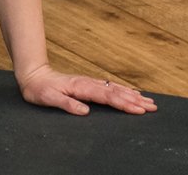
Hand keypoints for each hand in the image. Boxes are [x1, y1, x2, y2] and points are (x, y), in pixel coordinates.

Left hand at [17, 65, 157, 116]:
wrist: (34, 75)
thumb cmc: (40, 90)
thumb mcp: (49, 98)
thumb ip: (67, 104)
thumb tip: (85, 111)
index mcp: (82, 88)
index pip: (108, 97)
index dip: (124, 104)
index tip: (139, 109)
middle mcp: (89, 84)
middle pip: (117, 92)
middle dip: (135, 100)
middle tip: (153, 107)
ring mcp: (90, 83)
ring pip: (116, 89)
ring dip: (132, 95)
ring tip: (148, 101)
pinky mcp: (89, 85)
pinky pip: (111, 88)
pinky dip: (123, 91)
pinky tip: (131, 94)